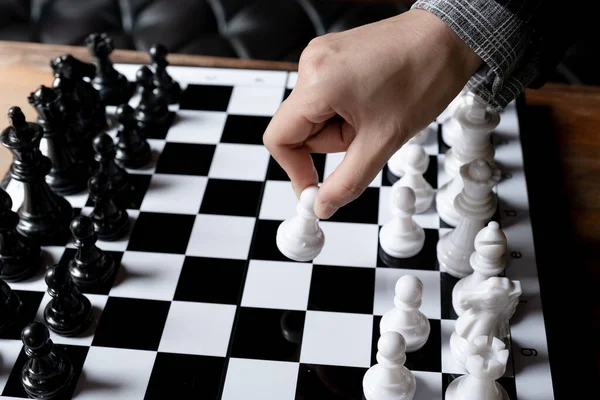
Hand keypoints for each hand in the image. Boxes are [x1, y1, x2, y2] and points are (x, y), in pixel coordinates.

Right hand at [263, 9, 480, 218]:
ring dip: (339, 126)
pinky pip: (323, 96)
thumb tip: (324, 206)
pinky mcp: (331, 55)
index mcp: (318, 83)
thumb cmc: (423, 77)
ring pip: (313, 114)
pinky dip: (343, 110)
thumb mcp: (382, 141)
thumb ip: (347, 181)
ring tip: (373, 114)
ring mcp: (320, 55)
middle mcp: (312, 63)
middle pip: (298, 127)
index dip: (295, 170)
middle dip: (331, 141)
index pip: (279, 139)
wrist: (448, 39)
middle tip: (365, 134)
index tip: (315, 188)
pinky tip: (370, 102)